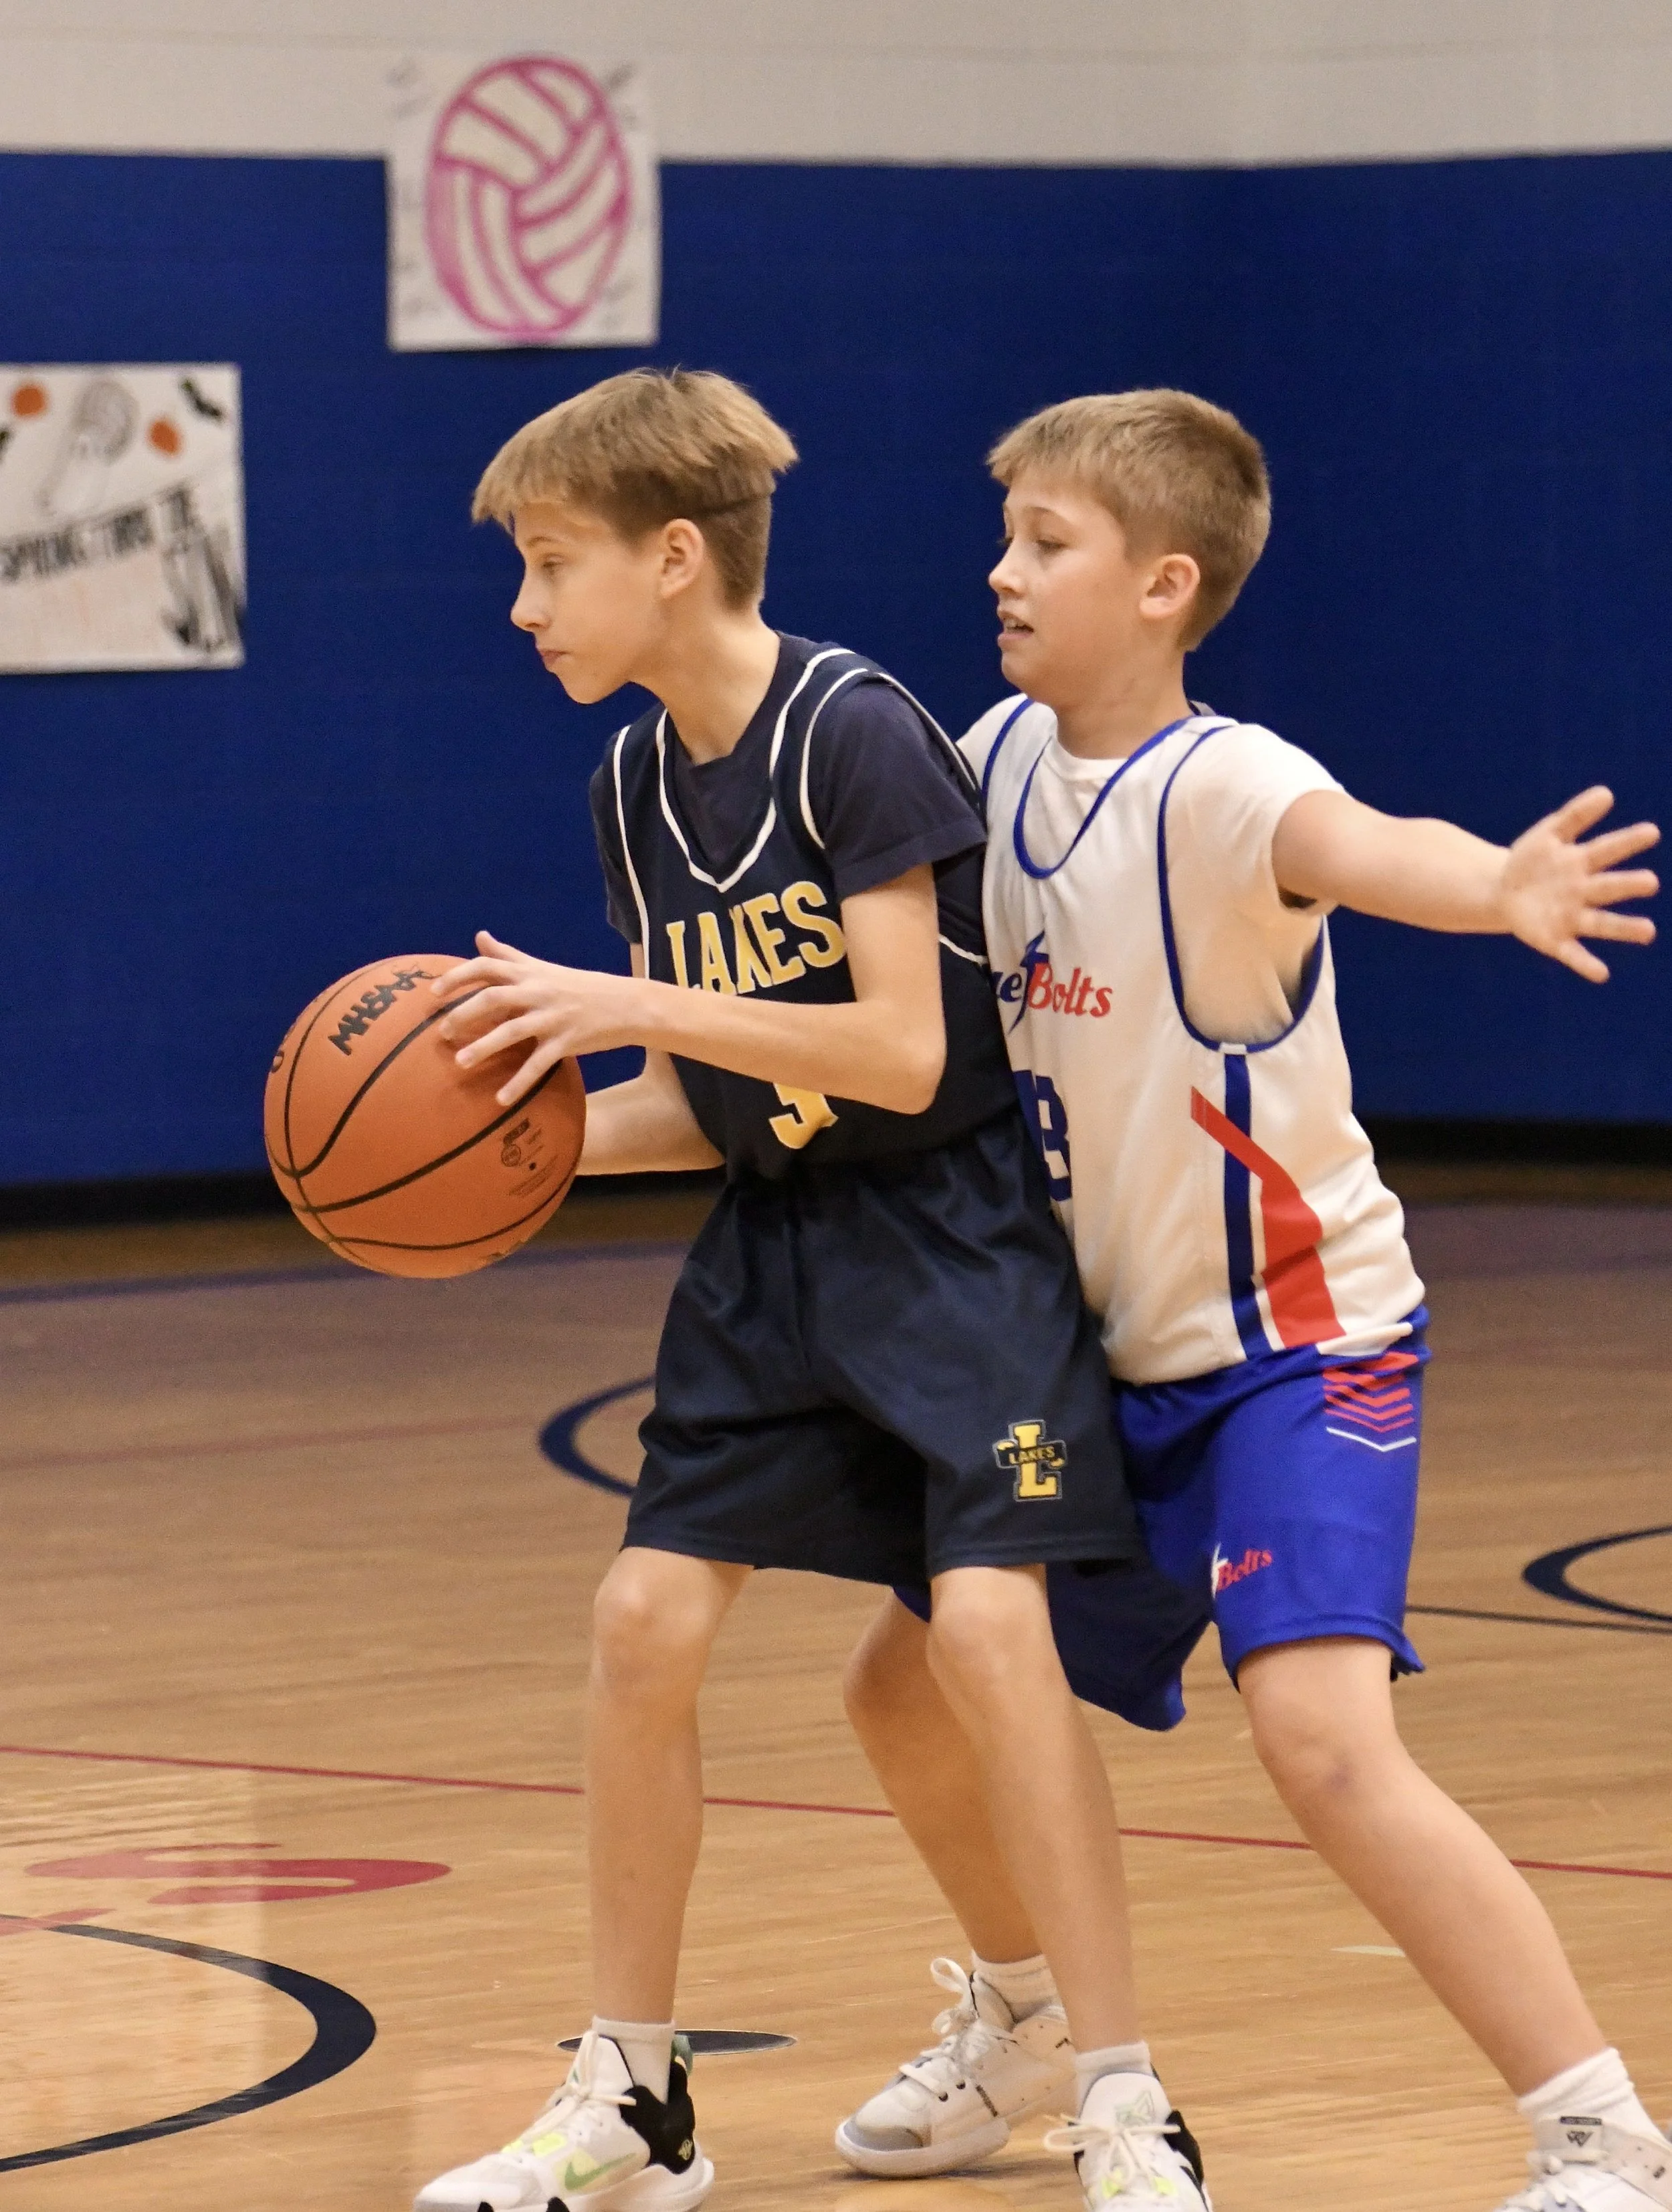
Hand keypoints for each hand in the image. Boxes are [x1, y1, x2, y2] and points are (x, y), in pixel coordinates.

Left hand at [433, 931, 645, 1105]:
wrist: (627, 1004)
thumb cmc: (580, 986)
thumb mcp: (543, 968)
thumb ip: (509, 955)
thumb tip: (479, 936)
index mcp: (530, 973)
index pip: (488, 966)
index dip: (458, 976)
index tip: (434, 992)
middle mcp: (538, 991)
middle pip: (494, 997)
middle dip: (464, 1013)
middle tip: (442, 1032)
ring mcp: (553, 1017)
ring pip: (512, 1030)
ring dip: (483, 1046)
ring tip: (460, 1062)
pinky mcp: (567, 1041)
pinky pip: (539, 1064)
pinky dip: (519, 1082)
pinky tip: (501, 1100)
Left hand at [1499, 788, 1658, 981]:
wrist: (1502, 891)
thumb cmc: (1533, 859)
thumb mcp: (1548, 833)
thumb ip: (1574, 815)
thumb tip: (1606, 793)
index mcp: (1582, 862)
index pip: (1607, 849)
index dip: (1627, 841)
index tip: (1651, 832)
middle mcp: (1583, 891)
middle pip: (1608, 887)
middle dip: (1628, 885)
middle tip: (1650, 883)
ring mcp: (1571, 917)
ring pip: (1601, 923)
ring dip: (1624, 928)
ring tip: (1648, 931)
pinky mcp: (1556, 940)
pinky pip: (1573, 953)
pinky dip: (1586, 964)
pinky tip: (1601, 974)